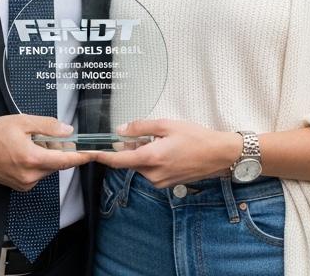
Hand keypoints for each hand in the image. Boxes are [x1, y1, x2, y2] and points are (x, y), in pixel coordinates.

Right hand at [0, 114, 93, 191]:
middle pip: (57, 164)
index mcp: (32, 158)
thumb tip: (67, 130)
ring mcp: (26, 183)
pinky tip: (26, 153)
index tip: (94, 153)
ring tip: (31, 143)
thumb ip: (48, 126)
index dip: (82, 156)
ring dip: (47, 157)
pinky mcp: (22, 186)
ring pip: (48, 169)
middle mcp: (31, 175)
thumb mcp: (23, 122)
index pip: (65, 160)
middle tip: (45, 137)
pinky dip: (38, 164)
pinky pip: (39, 174)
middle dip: (57, 151)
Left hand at [92, 119, 241, 187]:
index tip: (88, 152)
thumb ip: (140, 127)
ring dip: (140, 153)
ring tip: (159, 140)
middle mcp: (154, 174)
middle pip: (128, 161)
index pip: (117, 160)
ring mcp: (161, 181)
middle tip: (140, 134)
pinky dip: (150, 160)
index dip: (100, 155)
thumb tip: (121, 130)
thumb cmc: (198, 138)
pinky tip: (165, 150)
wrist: (221, 155)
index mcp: (152, 158)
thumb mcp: (167, 125)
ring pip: (139, 166)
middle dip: (128, 148)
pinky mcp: (167, 183)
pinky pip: (150, 171)